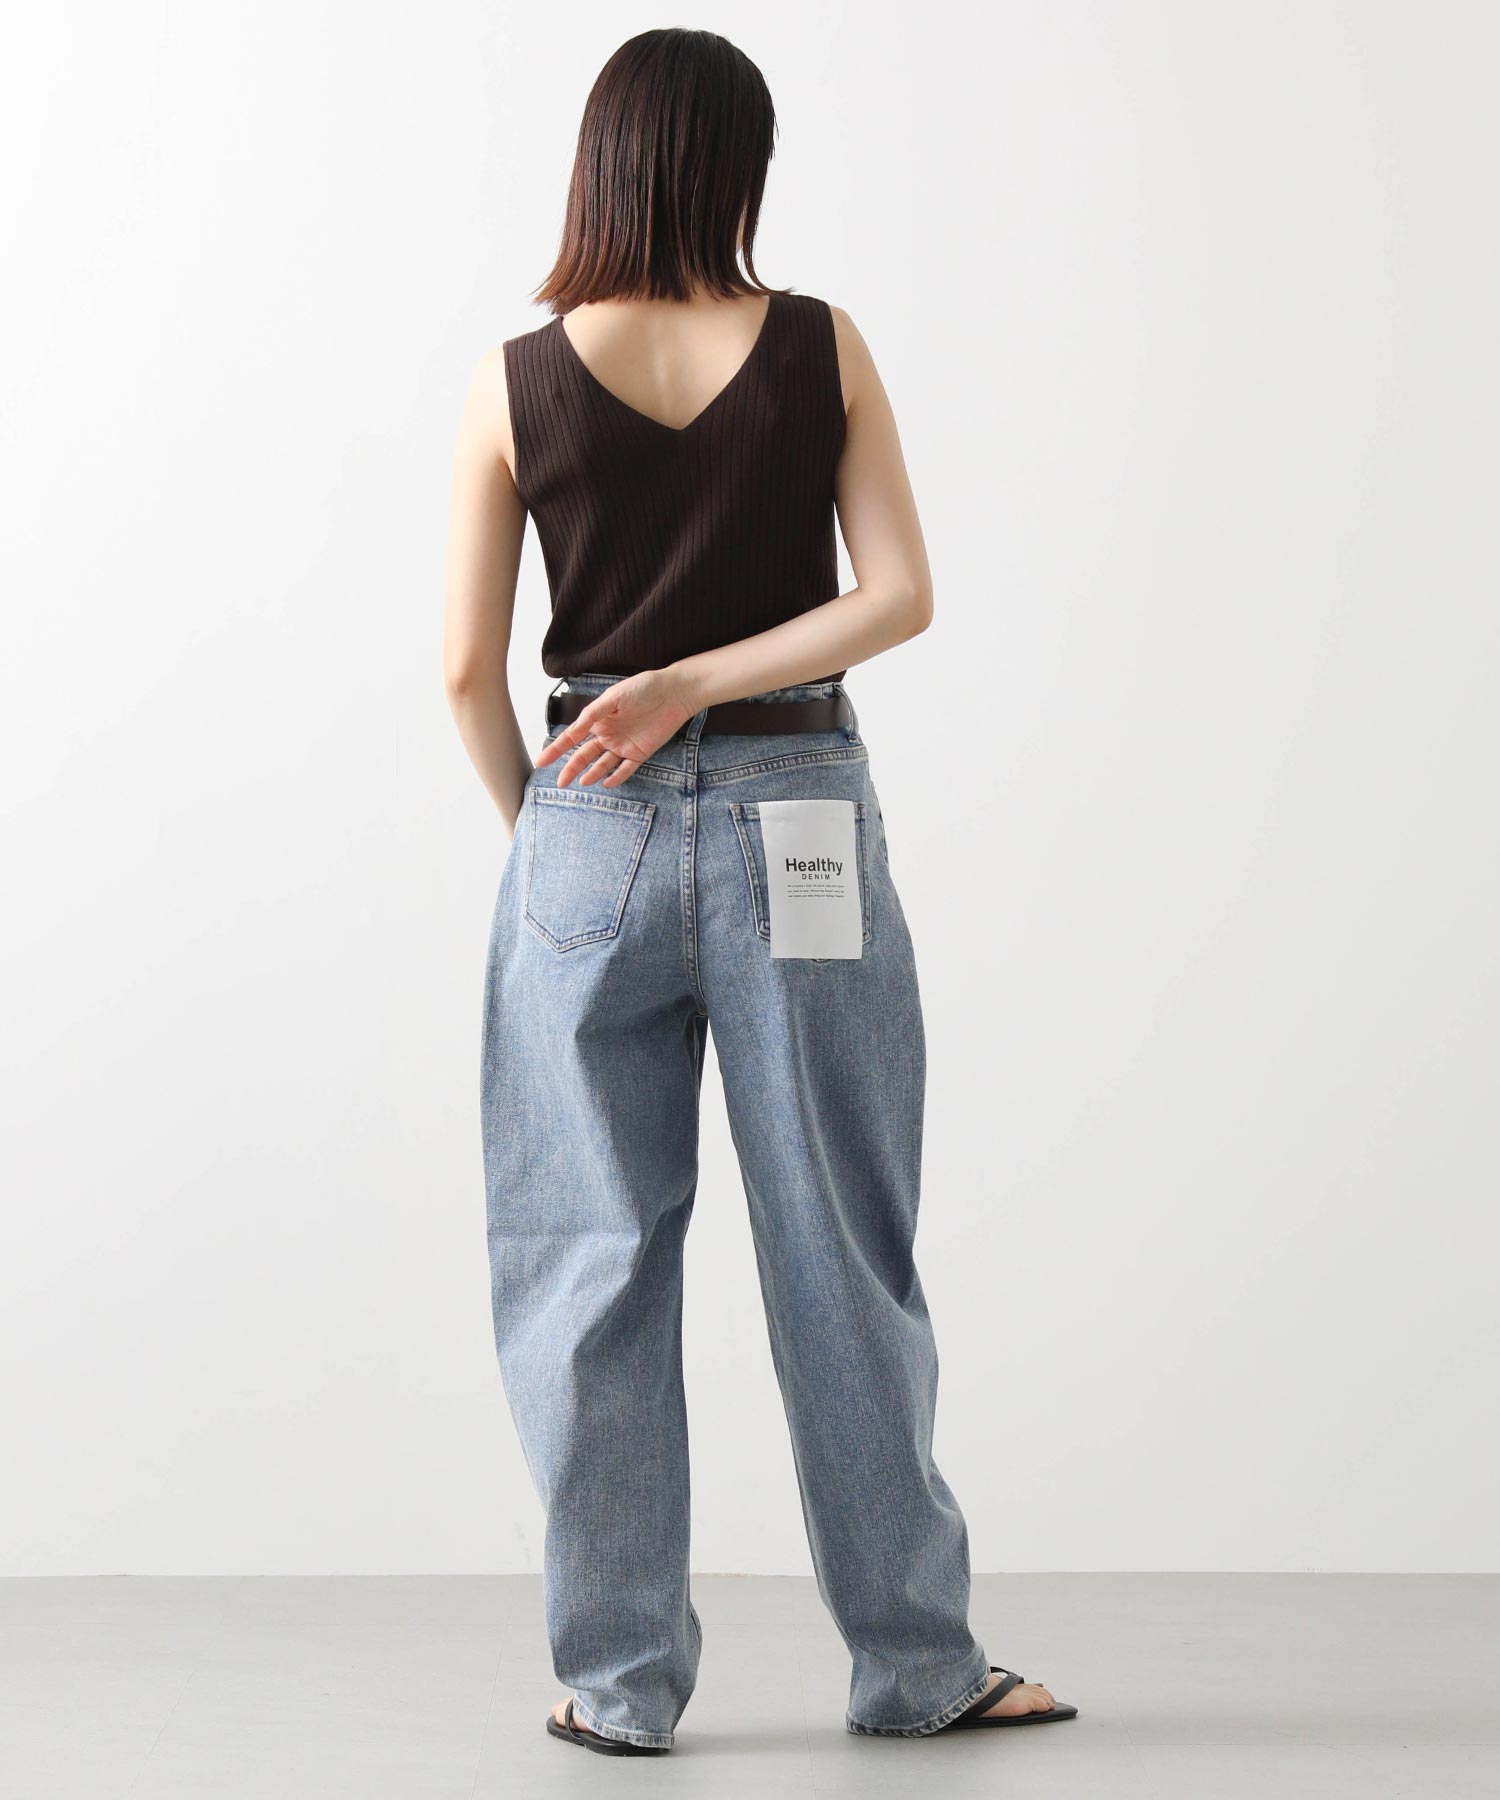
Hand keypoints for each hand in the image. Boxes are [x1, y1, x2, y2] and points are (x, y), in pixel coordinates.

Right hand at [535, 669, 699, 787]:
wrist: (673, 693)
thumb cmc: (643, 688)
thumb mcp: (613, 697)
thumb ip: (593, 714)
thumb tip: (574, 729)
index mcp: (597, 720)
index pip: (571, 738)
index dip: (555, 750)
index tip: (541, 762)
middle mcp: (607, 734)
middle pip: (584, 755)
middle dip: (571, 768)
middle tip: (560, 783)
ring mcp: (623, 744)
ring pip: (602, 764)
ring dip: (592, 773)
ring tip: (582, 783)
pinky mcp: (639, 752)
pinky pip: (626, 769)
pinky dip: (616, 776)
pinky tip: (606, 783)